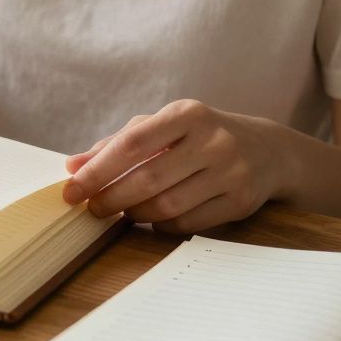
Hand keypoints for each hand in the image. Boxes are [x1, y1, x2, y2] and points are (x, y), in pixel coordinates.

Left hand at [62, 100, 293, 233]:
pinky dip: (162, 226)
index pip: (132, 144)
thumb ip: (117, 143)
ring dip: (135, 214)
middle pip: (147, 179)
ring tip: (123, 211)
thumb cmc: (199, 137)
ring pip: (167, 206)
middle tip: (92, 209)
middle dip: (111, 199)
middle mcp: (213, 140)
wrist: (268, 150)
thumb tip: (73, 165)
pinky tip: (154, 219)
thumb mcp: (163, 127)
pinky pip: (189, 223)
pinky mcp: (242, 201)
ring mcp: (232, 171)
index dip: (97, 171)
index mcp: (187, 114)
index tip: (72, 190)